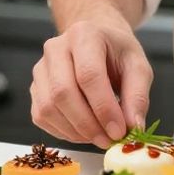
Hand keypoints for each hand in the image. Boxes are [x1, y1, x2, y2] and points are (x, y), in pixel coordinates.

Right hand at [30, 19, 153, 147]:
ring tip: (99, 136)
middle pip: (62, 92)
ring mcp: (41, 68)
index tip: (119, 131)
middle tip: (109, 140)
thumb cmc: (117, 54)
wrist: (98, 43)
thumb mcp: (138, 67)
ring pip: (48, 108)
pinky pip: (41, 116)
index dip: (103, 108)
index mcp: (84, 35)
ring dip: (75, 131)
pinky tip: (84, 132)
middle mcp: (55, 48)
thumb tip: (133, 127)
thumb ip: (137, 96)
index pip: (88, 75)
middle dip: (87, 124)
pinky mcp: (35, 88)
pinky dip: (63, 132)